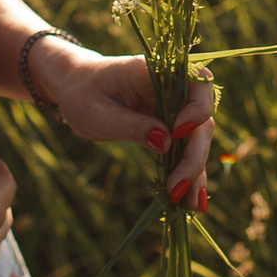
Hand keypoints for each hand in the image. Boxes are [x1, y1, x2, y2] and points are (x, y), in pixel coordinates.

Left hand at [35, 41, 216, 204]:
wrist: (75, 87)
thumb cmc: (82, 94)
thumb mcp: (97, 113)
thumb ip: (131, 126)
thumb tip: (167, 142)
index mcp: (155, 72)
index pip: (196, 84)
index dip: (197, 109)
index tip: (178, 133)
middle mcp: (173, 88)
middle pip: (201, 120)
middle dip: (193, 156)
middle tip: (178, 189)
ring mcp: (174, 108)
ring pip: (198, 138)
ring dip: (196, 171)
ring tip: (192, 205)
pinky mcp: (171, 125)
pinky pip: (185, 148)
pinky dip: (188, 172)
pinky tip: (190, 199)